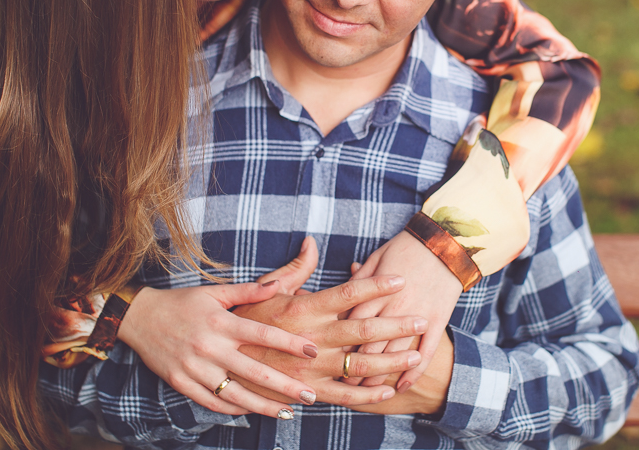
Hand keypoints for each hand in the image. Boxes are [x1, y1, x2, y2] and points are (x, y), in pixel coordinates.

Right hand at [118, 239, 321, 417]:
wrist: (139, 318)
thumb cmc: (182, 302)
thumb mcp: (214, 292)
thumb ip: (248, 291)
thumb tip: (279, 284)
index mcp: (222, 323)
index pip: (263, 334)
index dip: (290, 343)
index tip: (313, 350)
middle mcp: (210, 347)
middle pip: (255, 371)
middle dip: (285, 385)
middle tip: (310, 395)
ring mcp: (195, 368)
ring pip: (235, 394)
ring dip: (263, 406)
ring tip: (288, 412)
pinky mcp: (181, 383)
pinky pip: (212, 402)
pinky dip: (234, 409)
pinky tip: (253, 412)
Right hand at [234, 275, 427, 407]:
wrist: (216, 361)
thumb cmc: (243, 320)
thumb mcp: (267, 290)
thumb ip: (296, 269)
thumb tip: (311, 242)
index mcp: (304, 309)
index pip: (348, 293)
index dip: (377, 285)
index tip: (401, 279)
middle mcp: (311, 338)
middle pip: (363, 330)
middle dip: (396, 325)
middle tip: (422, 318)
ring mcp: (310, 368)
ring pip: (359, 367)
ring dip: (391, 362)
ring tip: (416, 355)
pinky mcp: (305, 392)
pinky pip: (343, 396)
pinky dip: (368, 396)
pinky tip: (388, 391)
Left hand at [344, 230, 461, 393]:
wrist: (445, 243)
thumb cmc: (406, 248)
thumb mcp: (377, 257)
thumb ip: (358, 280)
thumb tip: (339, 295)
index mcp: (375, 293)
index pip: (351, 325)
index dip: (337, 344)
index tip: (327, 358)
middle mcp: (394, 309)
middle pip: (369, 345)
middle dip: (353, 366)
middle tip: (342, 381)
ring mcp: (418, 317)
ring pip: (395, 355)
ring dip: (380, 375)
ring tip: (368, 389)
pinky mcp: (438, 322)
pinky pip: (426, 353)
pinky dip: (414, 372)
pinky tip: (403, 387)